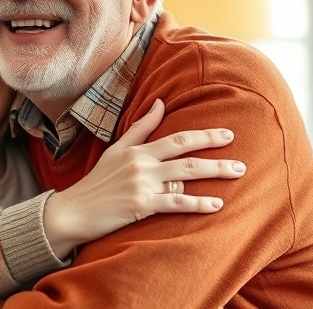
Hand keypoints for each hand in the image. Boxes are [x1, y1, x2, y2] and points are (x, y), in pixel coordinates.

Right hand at [42, 99, 245, 257]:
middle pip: (185, 152)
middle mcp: (140, 163)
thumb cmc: (97, 182)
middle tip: (239, 151)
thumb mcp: (115, 150)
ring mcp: (141, 184)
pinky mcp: (141, 205)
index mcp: (136, 149)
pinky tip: (217, 204)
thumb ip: (139, 128)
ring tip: (238, 172)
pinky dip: (198, 203)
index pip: (175, 137)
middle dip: (215, 149)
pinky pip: (176, 202)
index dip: (202, 134)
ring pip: (186, 174)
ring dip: (215, 172)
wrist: (74, 210)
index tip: (226, 134)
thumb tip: (160, 103)